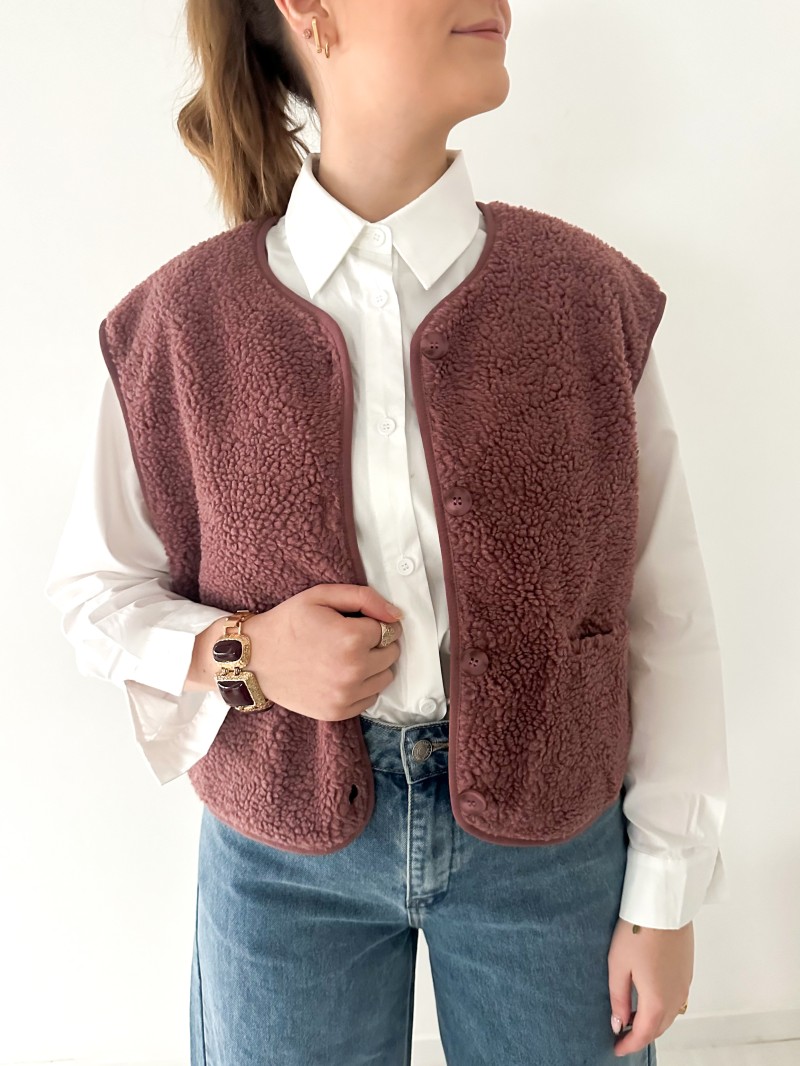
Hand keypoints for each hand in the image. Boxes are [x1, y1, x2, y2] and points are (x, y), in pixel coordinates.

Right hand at [240, 583, 404, 720]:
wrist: (254, 658)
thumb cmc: (288, 623)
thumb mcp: (321, 596)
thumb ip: (364, 598)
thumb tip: (396, 615)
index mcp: (352, 639)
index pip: (390, 629)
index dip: (374, 623)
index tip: (356, 622)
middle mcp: (353, 670)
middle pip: (391, 654)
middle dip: (377, 643)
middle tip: (351, 638)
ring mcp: (345, 694)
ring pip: (386, 677)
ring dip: (373, 665)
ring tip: (347, 656)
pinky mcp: (338, 711)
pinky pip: (371, 698)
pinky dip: (363, 685)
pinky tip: (341, 674)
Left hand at [607, 917, 693, 1056]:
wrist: (665, 906)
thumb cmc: (637, 932)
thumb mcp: (618, 965)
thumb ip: (618, 997)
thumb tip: (618, 1023)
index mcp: (656, 1001)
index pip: (643, 1034)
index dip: (628, 1045)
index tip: (616, 1049)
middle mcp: (675, 998)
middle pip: (658, 1028)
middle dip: (641, 1035)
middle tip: (623, 1035)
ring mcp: (684, 985)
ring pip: (669, 1016)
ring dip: (653, 1022)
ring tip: (633, 1018)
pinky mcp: (688, 972)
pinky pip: (676, 1000)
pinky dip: (663, 1009)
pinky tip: (649, 999)